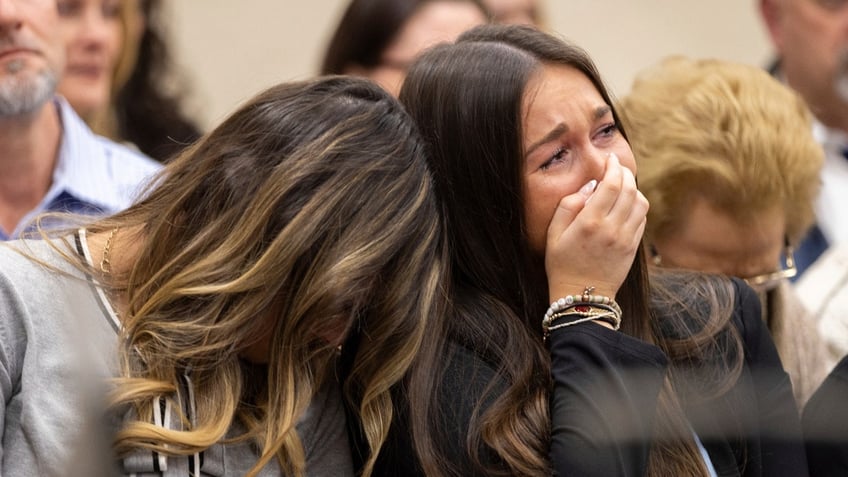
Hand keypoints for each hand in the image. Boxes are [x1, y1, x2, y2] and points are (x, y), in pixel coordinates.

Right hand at [544, 153, 648, 300]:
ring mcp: (626, 239)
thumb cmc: (562, 264)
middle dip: (625, 173)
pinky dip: (637, 206)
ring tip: (622, 185)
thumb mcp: (553, 234)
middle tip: (617, 167)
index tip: (610, 159)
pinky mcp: (633, 248)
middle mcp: (612, 229)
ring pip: (641, 203)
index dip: (613, 167)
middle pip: (630, 189)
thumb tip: (589, 187)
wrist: (582, 297)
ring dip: (633, 189)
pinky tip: (625, 205)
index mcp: (590, 223)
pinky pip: (642, 219)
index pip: (611, 184)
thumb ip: (568, 206)